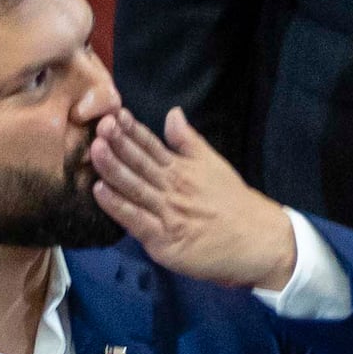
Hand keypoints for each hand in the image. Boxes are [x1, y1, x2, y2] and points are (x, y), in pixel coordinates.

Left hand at [88, 104, 298, 288]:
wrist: (258, 240)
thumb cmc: (233, 203)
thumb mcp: (213, 163)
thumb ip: (188, 140)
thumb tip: (172, 113)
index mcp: (182, 168)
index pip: (151, 145)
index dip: (131, 130)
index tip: (113, 114)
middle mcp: (173, 187)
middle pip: (140, 162)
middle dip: (118, 143)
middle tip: (99, 126)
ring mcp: (168, 213)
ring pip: (135, 187)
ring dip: (113, 168)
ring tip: (94, 149)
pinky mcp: (165, 240)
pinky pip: (137, 220)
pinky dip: (117, 206)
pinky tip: (99, 191)